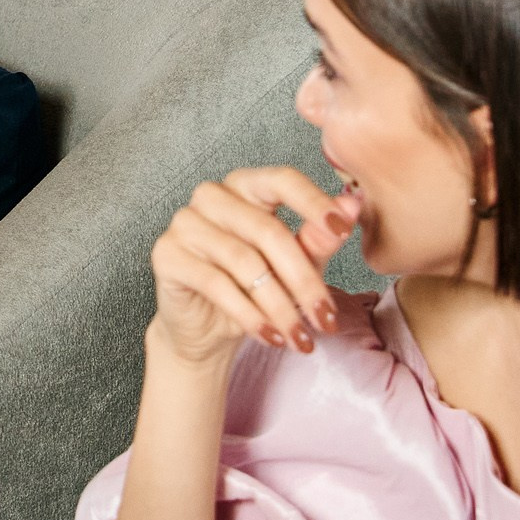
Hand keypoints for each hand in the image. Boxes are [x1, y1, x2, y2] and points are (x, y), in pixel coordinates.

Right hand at [146, 167, 356, 367]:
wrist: (207, 329)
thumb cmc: (254, 288)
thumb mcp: (294, 265)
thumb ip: (318, 236)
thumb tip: (353, 204)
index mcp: (245, 185)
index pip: (282, 180)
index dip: (314, 202)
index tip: (345, 229)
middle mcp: (211, 196)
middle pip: (268, 230)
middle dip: (304, 281)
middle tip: (327, 319)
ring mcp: (185, 222)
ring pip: (244, 262)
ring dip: (279, 307)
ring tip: (300, 339)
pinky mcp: (166, 254)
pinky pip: (216, 284)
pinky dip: (249, 315)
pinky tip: (270, 336)